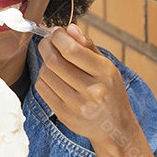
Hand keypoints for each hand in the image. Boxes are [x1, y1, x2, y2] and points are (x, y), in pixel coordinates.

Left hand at [36, 24, 133, 145]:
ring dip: (45, 62)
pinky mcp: (64, 114)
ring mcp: (76, 104)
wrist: (114, 128)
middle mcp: (91, 90)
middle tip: (48, 42)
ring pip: (45, 74)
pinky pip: (42, 89)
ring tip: (53, 61)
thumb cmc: (110, 92)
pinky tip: (53, 77)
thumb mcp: (107, 67)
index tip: (56, 32)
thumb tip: (69, 29)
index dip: (58, 37)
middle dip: (46, 46)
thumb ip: (88, 46)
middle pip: (54, 61)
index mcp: (105, 73)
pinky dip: (43, 78)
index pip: (72, 50)